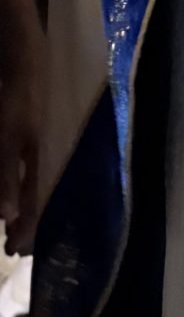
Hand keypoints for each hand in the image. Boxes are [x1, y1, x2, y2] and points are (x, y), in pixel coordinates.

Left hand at [0, 46, 40, 252]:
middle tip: (13, 247)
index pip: (36, 205)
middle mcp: (44, 160)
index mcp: (42, 163)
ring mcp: (38, 150)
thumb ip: (7, 177)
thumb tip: (8, 217)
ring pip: (32, 188)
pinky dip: (21, 188)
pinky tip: (14, 194)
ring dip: (22, 208)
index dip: (26, 229)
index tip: (14, 250)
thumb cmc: (18, 105)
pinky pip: (29, 173)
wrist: (26, 66)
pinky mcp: (32, 142)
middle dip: (25, 224)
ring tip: (12, 227)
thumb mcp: (8, 141)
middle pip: (37, 200)